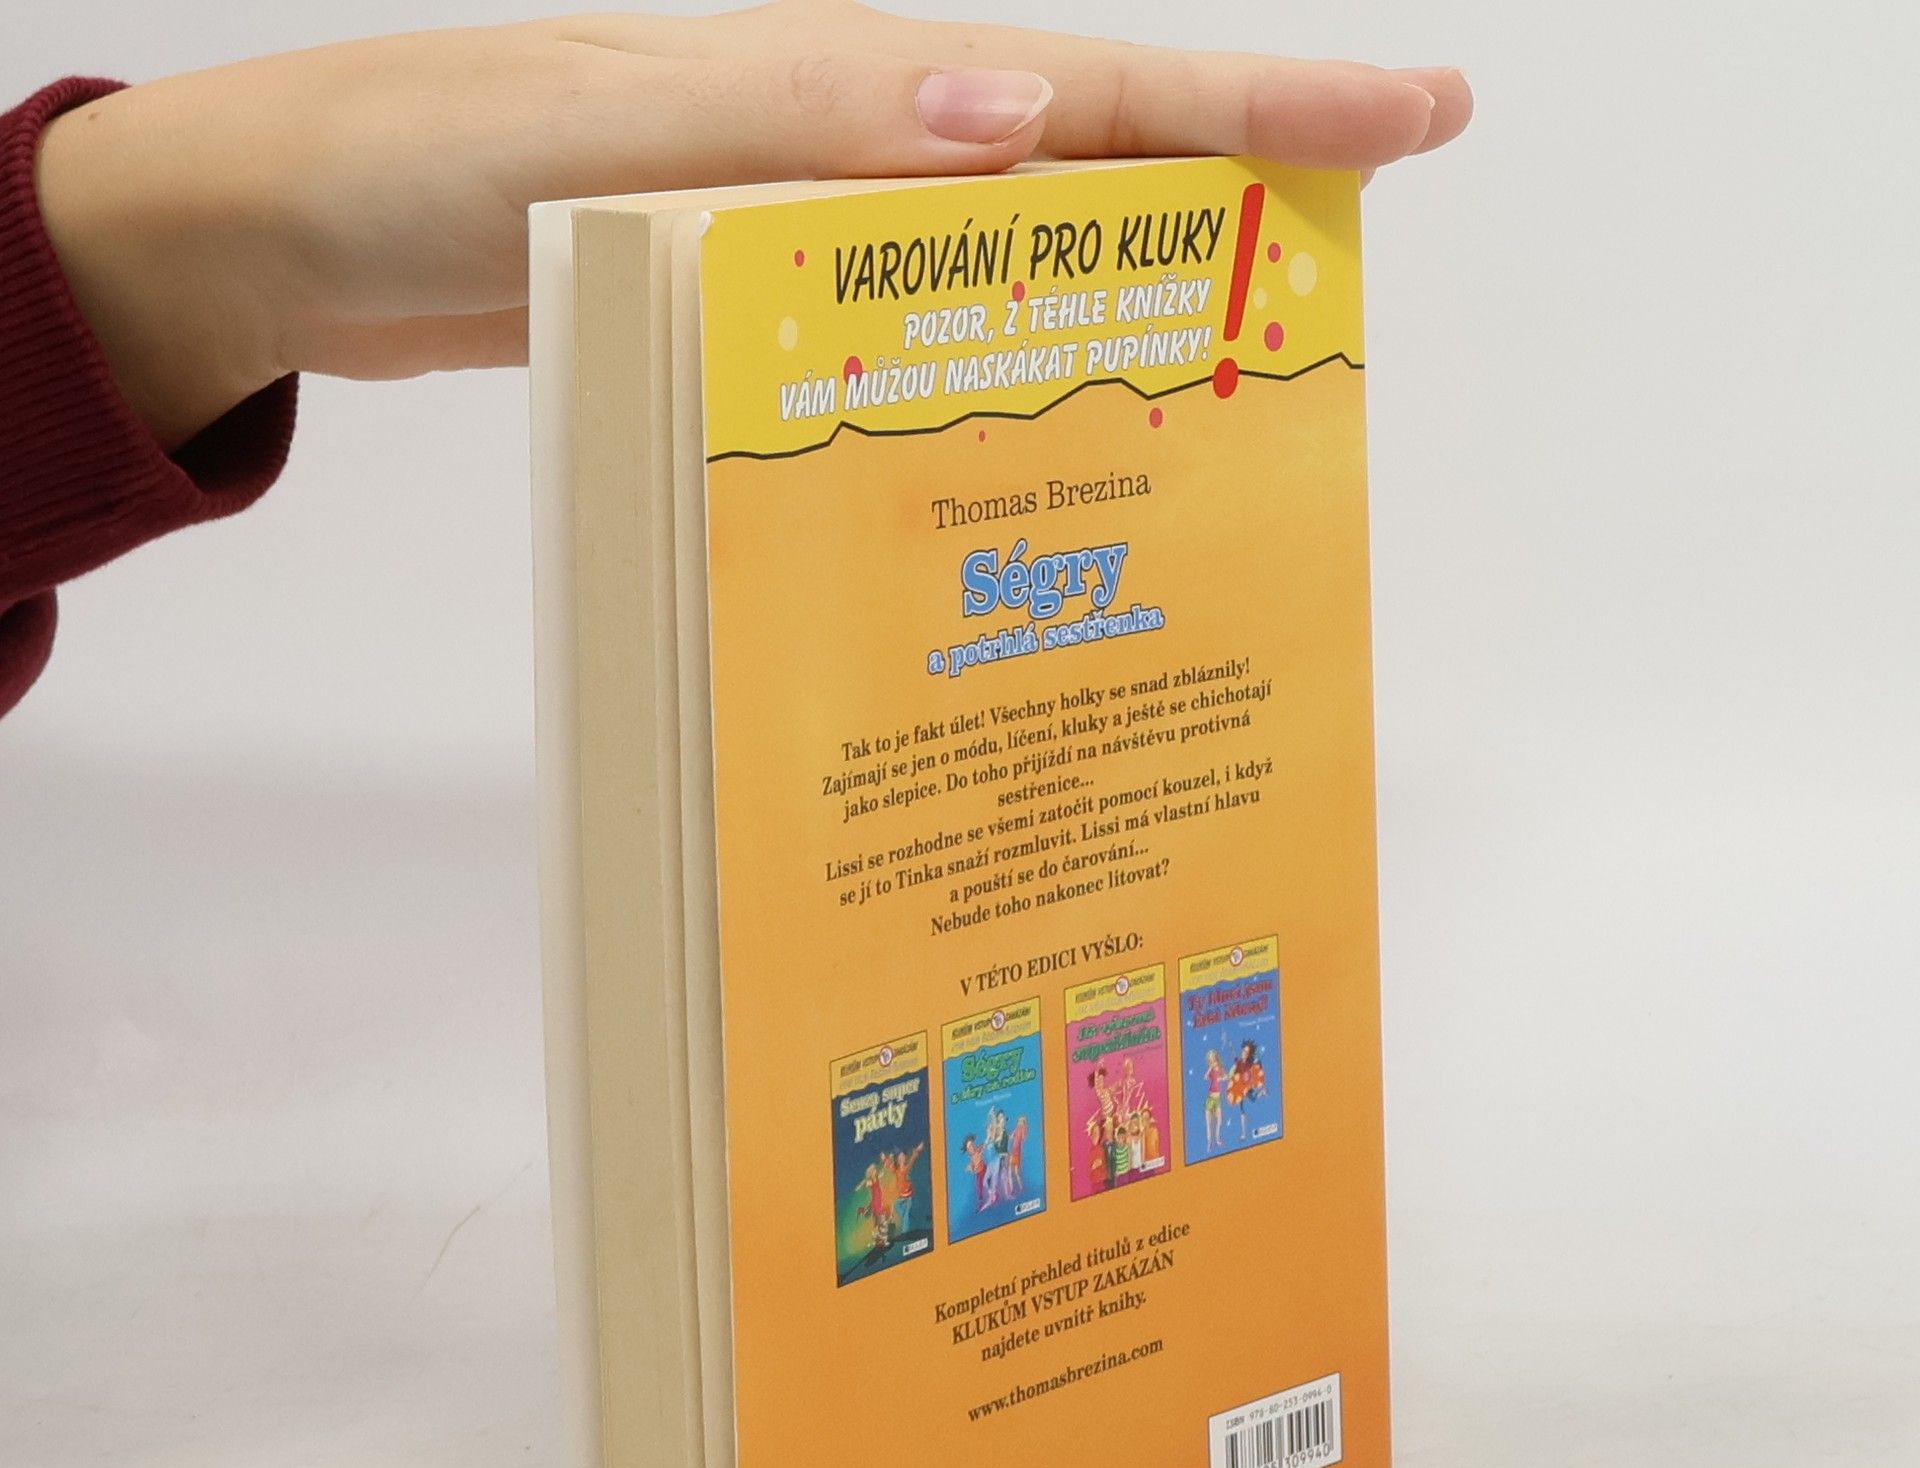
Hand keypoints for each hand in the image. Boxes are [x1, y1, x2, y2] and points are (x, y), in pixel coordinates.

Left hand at [33, 2, 1471, 448]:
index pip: (1092, 82)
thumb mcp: (600, 133)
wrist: (306, 233)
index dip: (1256, 102)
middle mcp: (846, 145)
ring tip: (1244, 374)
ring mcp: (809, 228)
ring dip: (1133, 294)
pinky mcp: (763, 308)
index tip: (1411, 117)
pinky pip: (918, 330)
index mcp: (836, 83)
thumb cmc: (426, 164)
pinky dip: (995, 367)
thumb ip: (793, 119)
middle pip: (1087, 161)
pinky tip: (1032, 426)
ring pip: (1016, 254)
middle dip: (1238, 192)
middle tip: (1365, 252)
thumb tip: (1018, 113)